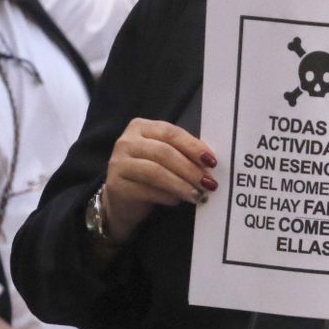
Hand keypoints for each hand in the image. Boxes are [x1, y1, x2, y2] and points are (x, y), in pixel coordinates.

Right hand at [103, 119, 217, 242]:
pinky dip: (168, 196)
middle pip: (163, 152)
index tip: (212, 162)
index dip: (193, 146)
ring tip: (198, 195)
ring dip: (181, 185)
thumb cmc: (149, 175)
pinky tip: (179, 201)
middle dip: (190, 169)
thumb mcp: (165, 158)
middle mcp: (126, 142)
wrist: (122, 201)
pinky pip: (147, 190)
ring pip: (156, 172)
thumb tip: (210, 163)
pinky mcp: (116, 185)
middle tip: (209, 183)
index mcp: (140, 127)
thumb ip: (182, 153)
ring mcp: (118, 163)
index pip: (170, 133)